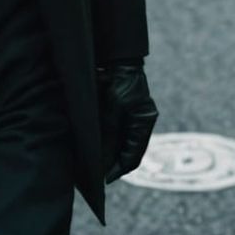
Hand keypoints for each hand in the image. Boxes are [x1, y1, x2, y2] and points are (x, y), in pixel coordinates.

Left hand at [97, 62, 158, 183]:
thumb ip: (109, 133)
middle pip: (127, 151)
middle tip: (95, 173)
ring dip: (108, 151)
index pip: (134, 156)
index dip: (119, 169)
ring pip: (121, 142)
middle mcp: (141, 120)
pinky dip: (106, 139)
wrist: (116, 55)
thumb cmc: (117, 79)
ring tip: (91, 161)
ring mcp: (133, 114)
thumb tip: (102, 161)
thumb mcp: (113, 108)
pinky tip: (93, 142)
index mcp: (144, 121)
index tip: (103, 180)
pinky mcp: (123, 109)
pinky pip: (115, 130)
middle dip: (112, 162)